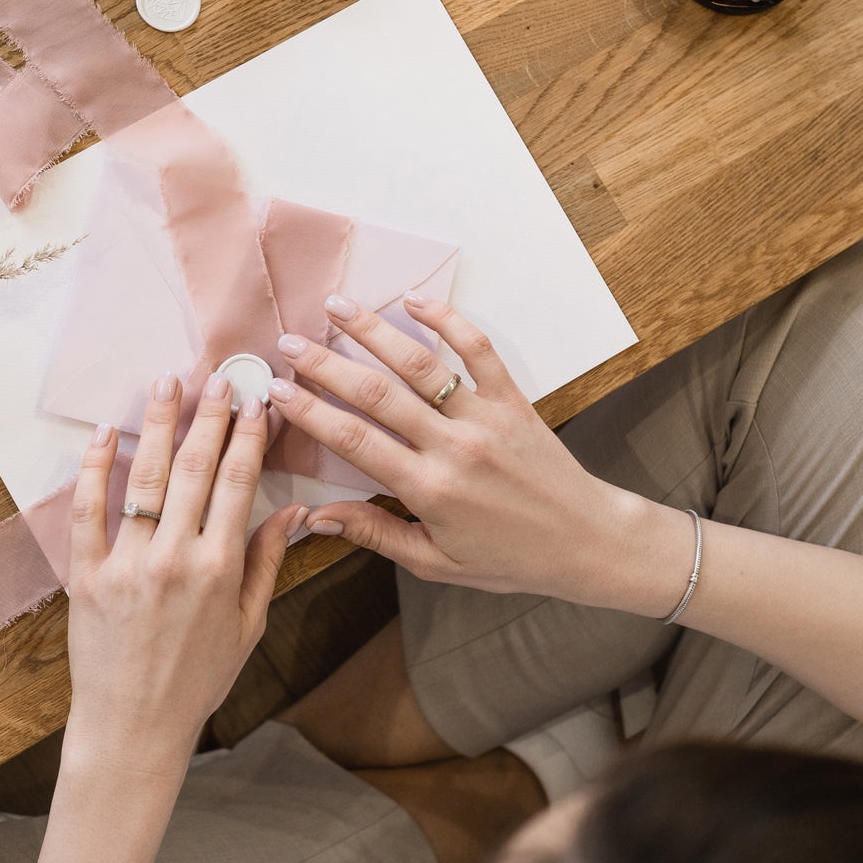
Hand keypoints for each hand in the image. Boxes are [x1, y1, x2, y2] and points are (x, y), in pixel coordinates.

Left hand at [64, 371, 303, 779]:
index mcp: (219, 569)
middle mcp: (174, 558)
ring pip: (144, 477)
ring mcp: (126, 563)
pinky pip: (87, 509)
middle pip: (194, 469)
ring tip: (166, 382)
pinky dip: (95, 467)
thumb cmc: (196, 681)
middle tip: (218, 378)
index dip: (249, 437)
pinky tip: (107, 432)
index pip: (239, 483)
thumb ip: (266, 564)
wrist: (133, 727)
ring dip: (158, 424)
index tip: (257, 402)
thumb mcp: (247, 626)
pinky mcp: (86, 574)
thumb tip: (295, 512)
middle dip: (209, 417)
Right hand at [265, 292, 691, 615]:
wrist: (587, 541)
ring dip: (373, 330)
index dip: (311, 412)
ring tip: (335, 306)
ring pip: (421, 363)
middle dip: (326, 365)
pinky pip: (477, 350)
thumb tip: (317, 517)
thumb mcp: (436, 562)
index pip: (356, 442)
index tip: (276, 391)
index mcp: (430, 490)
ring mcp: (485, 417)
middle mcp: (454, 446)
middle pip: (377, 394)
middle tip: (288, 343)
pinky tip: (413, 300)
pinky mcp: (512, 399)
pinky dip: (446, 320)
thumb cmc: (509, 559)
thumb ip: (375, 533)